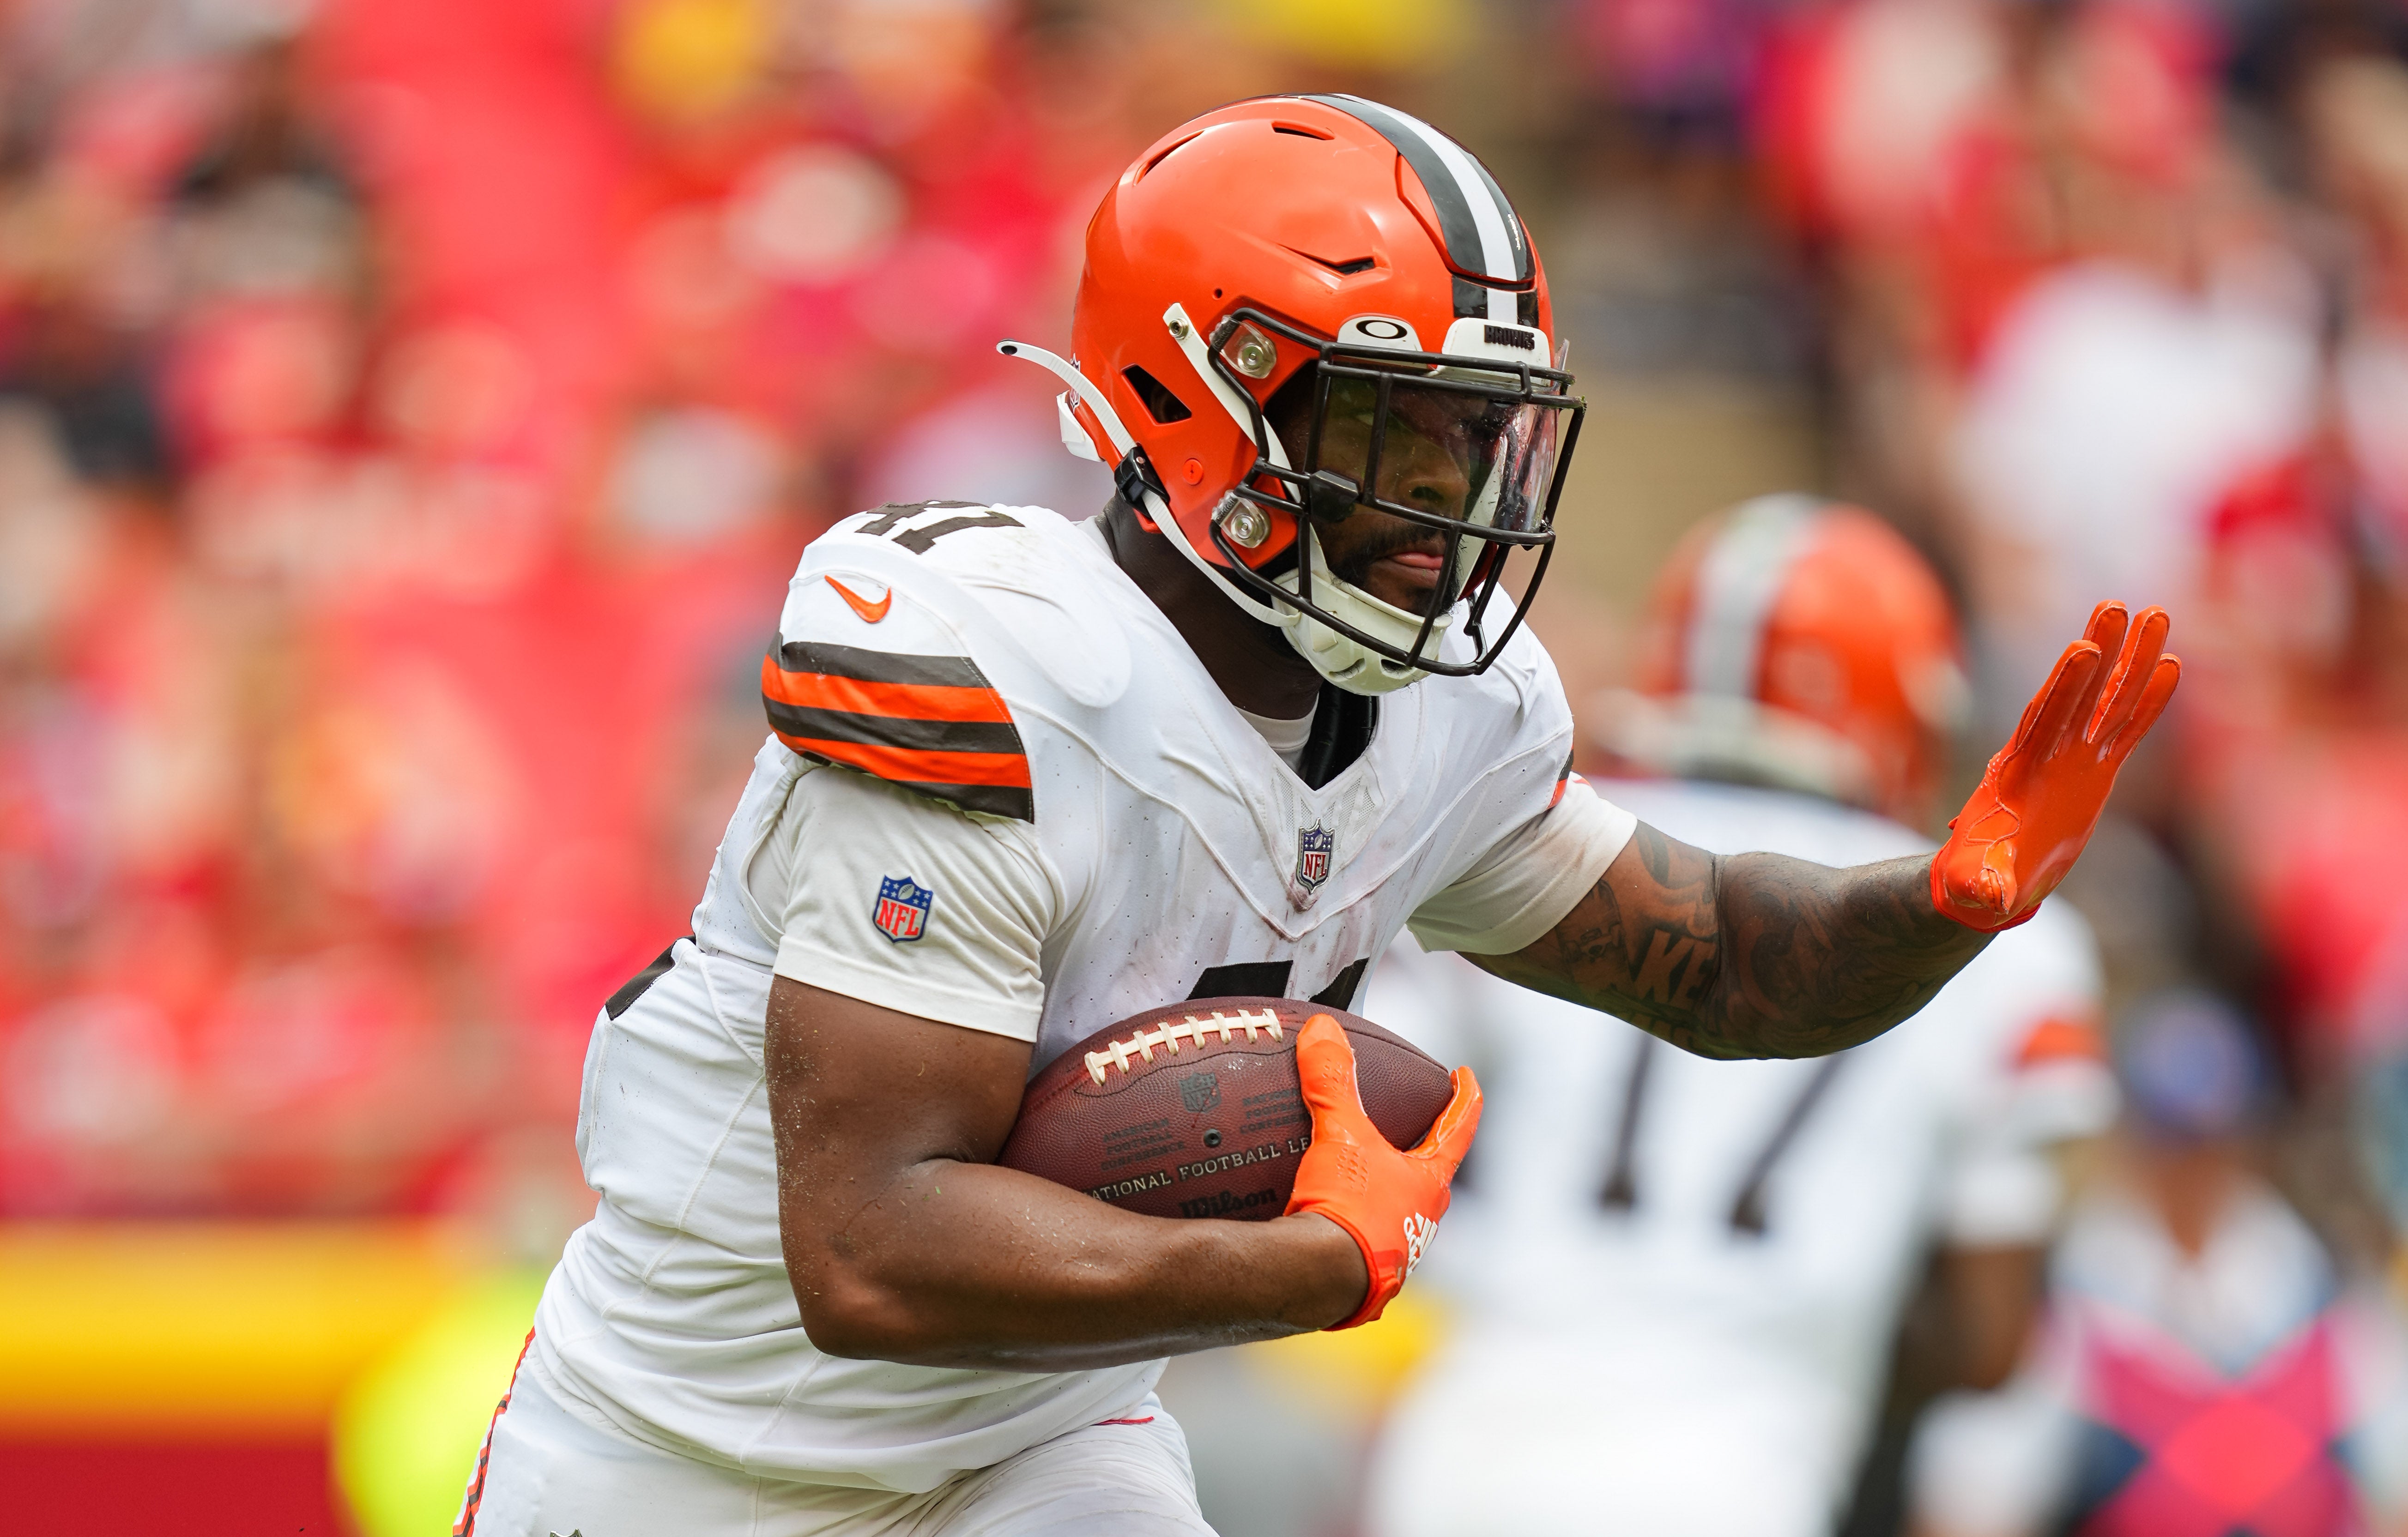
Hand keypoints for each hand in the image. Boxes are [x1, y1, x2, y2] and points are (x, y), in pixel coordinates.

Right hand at [1284, 1014, 1480, 1329]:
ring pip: (1399, 1213)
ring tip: (1363, 1174)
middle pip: (1432, 1175)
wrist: (1320, 1282)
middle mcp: (1420, 1220)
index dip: (1464, 1099)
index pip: (1457, 1130)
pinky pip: (1361, 1240)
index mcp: (1428, 1184)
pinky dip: (1349, 1223)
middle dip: (1426, 1151)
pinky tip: (1322, 1220)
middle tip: (1417, 1128)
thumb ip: (1332, 1081)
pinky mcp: (1363, 1277)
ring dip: (1388, 1192)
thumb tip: (1322, 1031)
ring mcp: (1395, 1253)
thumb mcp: (1340, 1137)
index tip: (1467, 1076)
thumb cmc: (1348, 1209)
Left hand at [1932, 602, 2179, 931]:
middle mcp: (2048, 755)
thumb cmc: (1978, 882)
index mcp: (2019, 773)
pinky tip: (2171, 664)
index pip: (2044, 721)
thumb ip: (1978, 887)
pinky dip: (2148, 700)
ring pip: (2107, 701)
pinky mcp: (2094, 770)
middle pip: (2077, 694)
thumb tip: (1978, 897)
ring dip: (2130, 659)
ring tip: (2157, 612)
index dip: (2064, 688)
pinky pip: (2126, 730)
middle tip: (2117, 605)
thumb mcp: (1975, 887)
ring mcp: (2073, 758)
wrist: (1988, 881)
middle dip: (2099, 651)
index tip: (2083, 649)